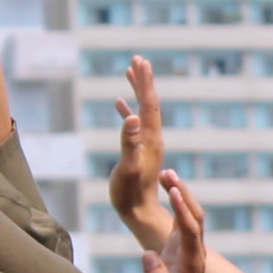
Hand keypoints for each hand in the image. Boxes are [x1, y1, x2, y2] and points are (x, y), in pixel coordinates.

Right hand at [108, 57, 173, 248]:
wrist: (139, 214)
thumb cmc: (130, 194)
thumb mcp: (128, 168)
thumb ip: (130, 143)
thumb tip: (132, 116)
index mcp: (150, 139)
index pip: (149, 105)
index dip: (145, 83)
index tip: (141, 61)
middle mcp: (152, 139)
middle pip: (150, 103)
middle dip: (144, 80)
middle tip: (138, 58)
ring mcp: (146, 145)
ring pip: (143, 111)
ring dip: (137, 90)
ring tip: (131, 71)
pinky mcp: (139, 151)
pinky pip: (134, 124)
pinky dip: (127, 110)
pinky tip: (120, 102)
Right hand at [143, 172, 207, 272]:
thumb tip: (149, 256)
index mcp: (191, 263)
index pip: (191, 231)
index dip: (183, 211)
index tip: (174, 192)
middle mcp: (195, 251)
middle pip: (195, 217)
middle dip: (183, 194)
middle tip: (168, 173)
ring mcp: (190, 246)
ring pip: (190, 215)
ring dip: (181, 193)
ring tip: (165, 173)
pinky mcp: (182, 244)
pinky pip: (182, 218)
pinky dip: (176, 201)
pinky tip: (166, 186)